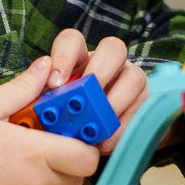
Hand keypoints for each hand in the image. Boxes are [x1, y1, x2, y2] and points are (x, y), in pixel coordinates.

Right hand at [0, 57, 103, 184]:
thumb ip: (23, 88)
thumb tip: (46, 67)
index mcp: (35, 153)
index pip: (88, 156)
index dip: (86, 145)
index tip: (74, 134)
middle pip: (76, 177)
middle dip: (67, 162)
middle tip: (44, 147)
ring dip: (44, 179)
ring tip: (13, 164)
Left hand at [48, 28, 148, 152]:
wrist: (97, 143)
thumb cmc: (67, 123)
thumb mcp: (51, 109)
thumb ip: (45, 100)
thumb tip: (39, 96)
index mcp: (79, 59)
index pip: (72, 41)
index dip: (63, 57)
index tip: (54, 84)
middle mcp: (108, 63)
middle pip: (113, 48)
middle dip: (100, 72)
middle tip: (86, 99)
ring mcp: (130, 80)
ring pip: (134, 77)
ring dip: (115, 103)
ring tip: (98, 127)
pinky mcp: (145, 102)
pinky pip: (142, 108)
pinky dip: (123, 127)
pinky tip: (107, 142)